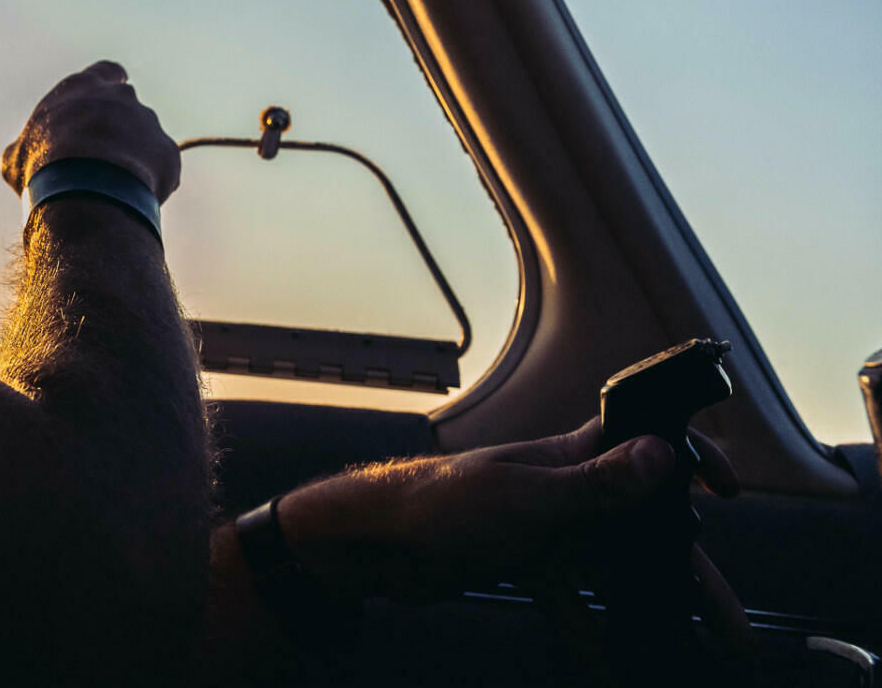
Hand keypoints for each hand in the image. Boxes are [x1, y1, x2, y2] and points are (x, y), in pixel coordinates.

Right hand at [0, 60, 180, 201]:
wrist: (86, 192)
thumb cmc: (45, 168)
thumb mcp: (17, 156)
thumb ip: (27, 147)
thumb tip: (21, 158)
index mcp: (84, 87)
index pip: (106, 72)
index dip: (106, 87)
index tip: (100, 105)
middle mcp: (122, 97)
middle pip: (127, 108)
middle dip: (118, 130)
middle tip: (100, 160)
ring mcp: (149, 122)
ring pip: (145, 139)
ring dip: (133, 157)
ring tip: (112, 188)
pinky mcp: (168, 151)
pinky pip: (161, 167)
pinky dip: (149, 181)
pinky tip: (129, 199)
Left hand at [274, 420, 747, 638]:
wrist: (376, 546)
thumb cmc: (441, 505)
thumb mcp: (527, 498)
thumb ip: (596, 483)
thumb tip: (660, 456)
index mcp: (570, 456)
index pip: (641, 439)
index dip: (686, 455)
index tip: (725, 488)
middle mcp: (566, 487)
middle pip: (642, 523)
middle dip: (688, 568)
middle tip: (727, 621)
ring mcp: (548, 525)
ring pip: (616, 566)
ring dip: (654, 605)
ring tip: (695, 646)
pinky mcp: (526, 560)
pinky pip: (576, 599)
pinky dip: (596, 632)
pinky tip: (614, 663)